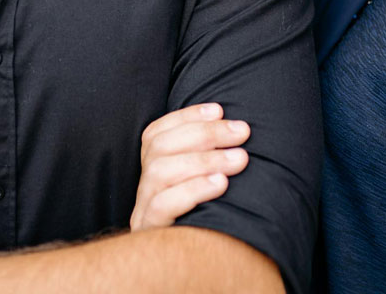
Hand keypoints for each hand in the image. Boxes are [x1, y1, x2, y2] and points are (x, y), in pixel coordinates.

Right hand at [130, 103, 250, 230]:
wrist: (197, 277)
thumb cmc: (210, 225)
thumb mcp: (205, 188)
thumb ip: (208, 161)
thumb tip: (234, 127)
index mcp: (153, 172)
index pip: (156, 133)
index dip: (186, 116)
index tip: (219, 108)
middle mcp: (143, 190)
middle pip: (158, 148)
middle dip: (204, 133)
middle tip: (242, 132)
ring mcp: (143, 213)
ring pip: (159, 172)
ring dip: (204, 159)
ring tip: (239, 159)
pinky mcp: (150, 236)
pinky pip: (162, 207)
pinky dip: (192, 190)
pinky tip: (220, 185)